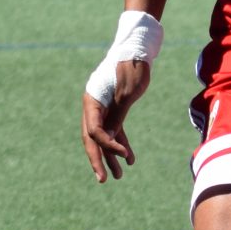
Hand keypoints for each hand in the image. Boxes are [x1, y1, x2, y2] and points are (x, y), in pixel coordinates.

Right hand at [81, 61, 150, 180]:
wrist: (138, 50)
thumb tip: (109, 137)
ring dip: (111, 156)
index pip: (94, 130)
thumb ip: (117, 114)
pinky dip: (121, 144)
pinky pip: (115, 130)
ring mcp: (103, 108)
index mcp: (92, 101)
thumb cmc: (133, 67)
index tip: (124, 155)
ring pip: (104, 137)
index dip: (107, 145)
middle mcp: (94, 106)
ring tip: (118, 176)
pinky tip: (129, 159)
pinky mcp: (115, 108)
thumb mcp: (127, 92)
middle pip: (92, 138)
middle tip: (104, 179)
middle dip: (98, 160)